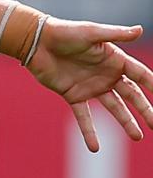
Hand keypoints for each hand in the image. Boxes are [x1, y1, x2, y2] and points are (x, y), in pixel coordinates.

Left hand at [26, 19, 152, 151]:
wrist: (36, 41)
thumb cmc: (64, 32)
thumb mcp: (91, 32)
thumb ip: (115, 34)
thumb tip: (140, 30)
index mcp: (114, 60)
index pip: (140, 75)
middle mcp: (105, 75)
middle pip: (131, 95)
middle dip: (145, 109)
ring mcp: (90, 86)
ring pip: (113, 108)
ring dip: (125, 122)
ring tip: (137, 137)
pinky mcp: (72, 95)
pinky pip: (83, 116)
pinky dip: (89, 132)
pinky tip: (94, 148)